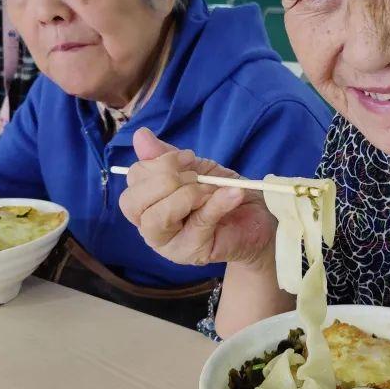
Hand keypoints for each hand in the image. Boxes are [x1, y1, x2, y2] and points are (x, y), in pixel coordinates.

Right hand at [119, 128, 276, 267]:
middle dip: (167, 180)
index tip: (190, 157)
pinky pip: (198, 223)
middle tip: (197, 178)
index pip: (133, 179)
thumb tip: (140, 135)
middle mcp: (149, 227)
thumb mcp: (196, 170)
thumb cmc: (222, 194)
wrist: (257, 219)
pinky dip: (217, 204)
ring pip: (155, 218)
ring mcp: (168, 245)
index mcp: (146, 204)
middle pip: (132, 202)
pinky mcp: (193, 253)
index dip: (160, 163)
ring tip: (211, 190)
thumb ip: (167, 157)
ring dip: (187, 195)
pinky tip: (233, 194)